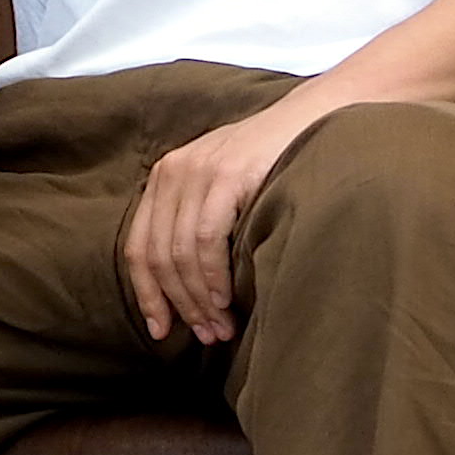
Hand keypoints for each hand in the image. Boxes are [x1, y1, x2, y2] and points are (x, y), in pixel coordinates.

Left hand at [120, 96, 330, 345]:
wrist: (314, 119)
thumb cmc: (275, 163)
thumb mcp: (223, 189)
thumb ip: (199, 224)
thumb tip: (188, 293)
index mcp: (165, 179)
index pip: (139, 247)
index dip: (148, 295)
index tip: (162, 330)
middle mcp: (173, 173)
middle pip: (158, 257)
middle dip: (180, 305)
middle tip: (207, 336)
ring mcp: (197, 171)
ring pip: (180, 254)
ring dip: (199, 300)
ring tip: (221, 328)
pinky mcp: (226, 175)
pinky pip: (206, 239)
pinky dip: (212, 276)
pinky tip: (226, 300)